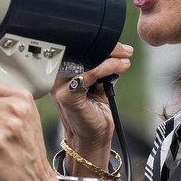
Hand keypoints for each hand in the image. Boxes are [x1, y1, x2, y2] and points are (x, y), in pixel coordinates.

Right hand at [51, 43, 132, 169]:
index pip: (77, 49)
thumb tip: (116, 49)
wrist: (93, 137)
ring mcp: (59, 87)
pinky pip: (87, 75)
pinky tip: (119, 67)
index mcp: (60, 71)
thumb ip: (99, 66)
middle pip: (78, 52)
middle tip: (124, 50)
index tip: (118, 46)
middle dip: (106, 48)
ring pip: (84, 61)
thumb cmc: (94, 111)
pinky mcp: (67, 96)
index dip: (98, 44)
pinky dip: (105, 68)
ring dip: (109, 58)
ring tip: (124, 59)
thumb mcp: (97, 83)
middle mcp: (56, 77)